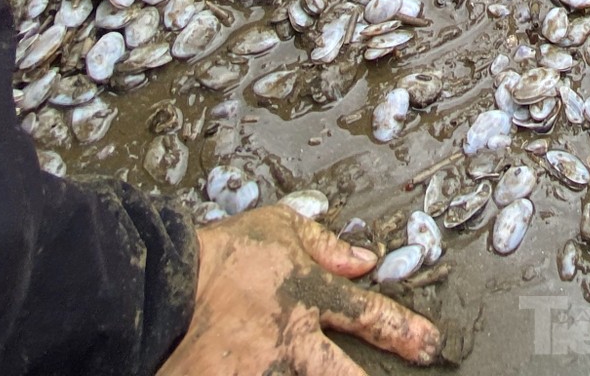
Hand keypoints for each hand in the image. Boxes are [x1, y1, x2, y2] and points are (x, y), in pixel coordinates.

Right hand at [158, 206, 441, 375]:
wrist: (159, 281)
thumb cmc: (218, 253)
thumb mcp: (277, 228)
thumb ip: (323, 243)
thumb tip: (364, 258)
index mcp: (310, 294)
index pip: (370, 315)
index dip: (406, 333)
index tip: (430, 346)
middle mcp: (293, 340)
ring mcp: (262, 370)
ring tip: (304, 372)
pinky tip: (262, 375)